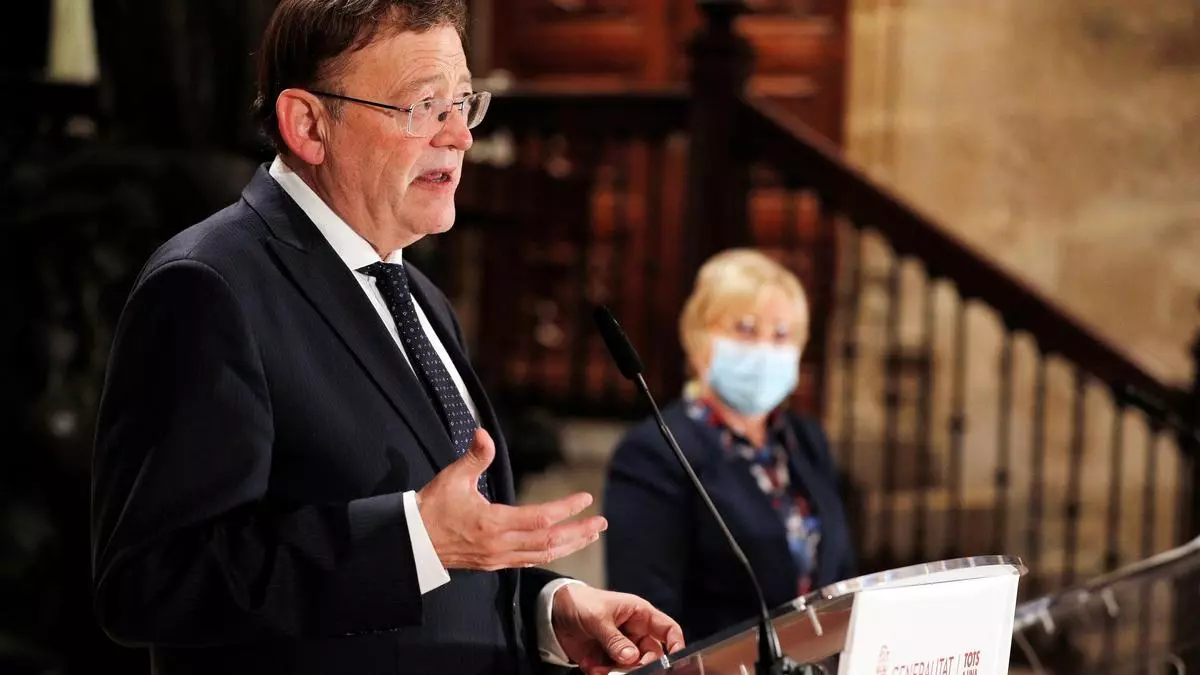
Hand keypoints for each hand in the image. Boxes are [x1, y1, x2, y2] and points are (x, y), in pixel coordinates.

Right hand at [416, 428, 606, 569]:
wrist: (412, 541)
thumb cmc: (432, 507)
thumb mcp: (453, 478)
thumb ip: (474, 457)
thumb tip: (483, 433)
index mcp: (493, 523)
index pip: (540, 519)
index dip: (565, 509)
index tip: (585, 499)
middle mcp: (499, 545)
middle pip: (549, 542)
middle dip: (578, 532)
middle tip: (601, 522)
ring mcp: (498, 558)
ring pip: (542, 555)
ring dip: (569, 545)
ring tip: (590, 535)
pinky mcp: (494, 564)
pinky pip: (529, 561)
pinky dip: (550, 554)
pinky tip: (561, 547)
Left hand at [552, 585, 685, 674]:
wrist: (553, 613)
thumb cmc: (581, 603)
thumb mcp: (598, 618)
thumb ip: (615, 639)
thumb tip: (632, 658)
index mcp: (640, 614)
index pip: (667, 629)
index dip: (675, 644)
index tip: (674, 660)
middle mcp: (635, 632)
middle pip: (652, 655)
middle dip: (640, 665)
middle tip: (625, 669)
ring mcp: (622, 647)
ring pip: (633, 668)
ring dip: (619, 672)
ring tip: (600, 669)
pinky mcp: (608, 659)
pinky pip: (615, 673)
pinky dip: (604, 674)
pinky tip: (591, 667)